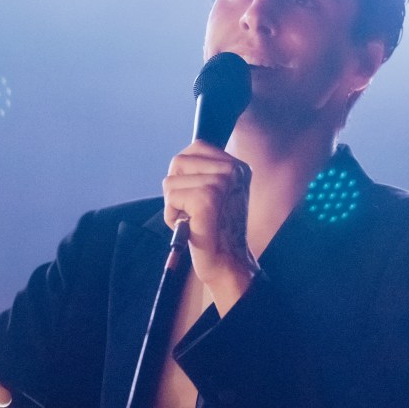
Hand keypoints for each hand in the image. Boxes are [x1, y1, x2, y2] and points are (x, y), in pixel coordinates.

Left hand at [163, 140, 259, 310]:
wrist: (224, 260)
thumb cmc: (214, 228)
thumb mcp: (214, 191)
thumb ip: (202, 170)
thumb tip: (179, 158)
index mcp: (238, 166)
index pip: (196, 147)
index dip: (184, 172)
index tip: (195, 195)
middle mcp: (233, 171)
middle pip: (179, 162)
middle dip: (176, 188)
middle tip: (193, 210)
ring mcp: (221, 184)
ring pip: (171, 181)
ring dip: (174, 204)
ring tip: (193, 218)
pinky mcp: (208, 199)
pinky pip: (171, 197)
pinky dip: (172, 216)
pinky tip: (190, 226)